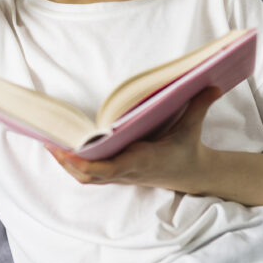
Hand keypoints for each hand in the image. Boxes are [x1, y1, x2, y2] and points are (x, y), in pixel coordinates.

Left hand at [47, 86, 223, 192]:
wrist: (191, 174)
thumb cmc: (187, 147)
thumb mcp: (193, 126)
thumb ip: (200, 104)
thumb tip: (213, 85)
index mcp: (143, 160)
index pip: (111, 168)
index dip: (88, 163)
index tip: (71, 150)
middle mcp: (128, 171)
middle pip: (89, 176)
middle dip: (68, 162)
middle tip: (49, 142)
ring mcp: (121, 176)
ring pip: (86, 178)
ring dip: (67, 164)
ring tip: (50, 144)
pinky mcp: (117, 175)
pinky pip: (89, 175)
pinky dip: (74, 165)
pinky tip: (62, 149)